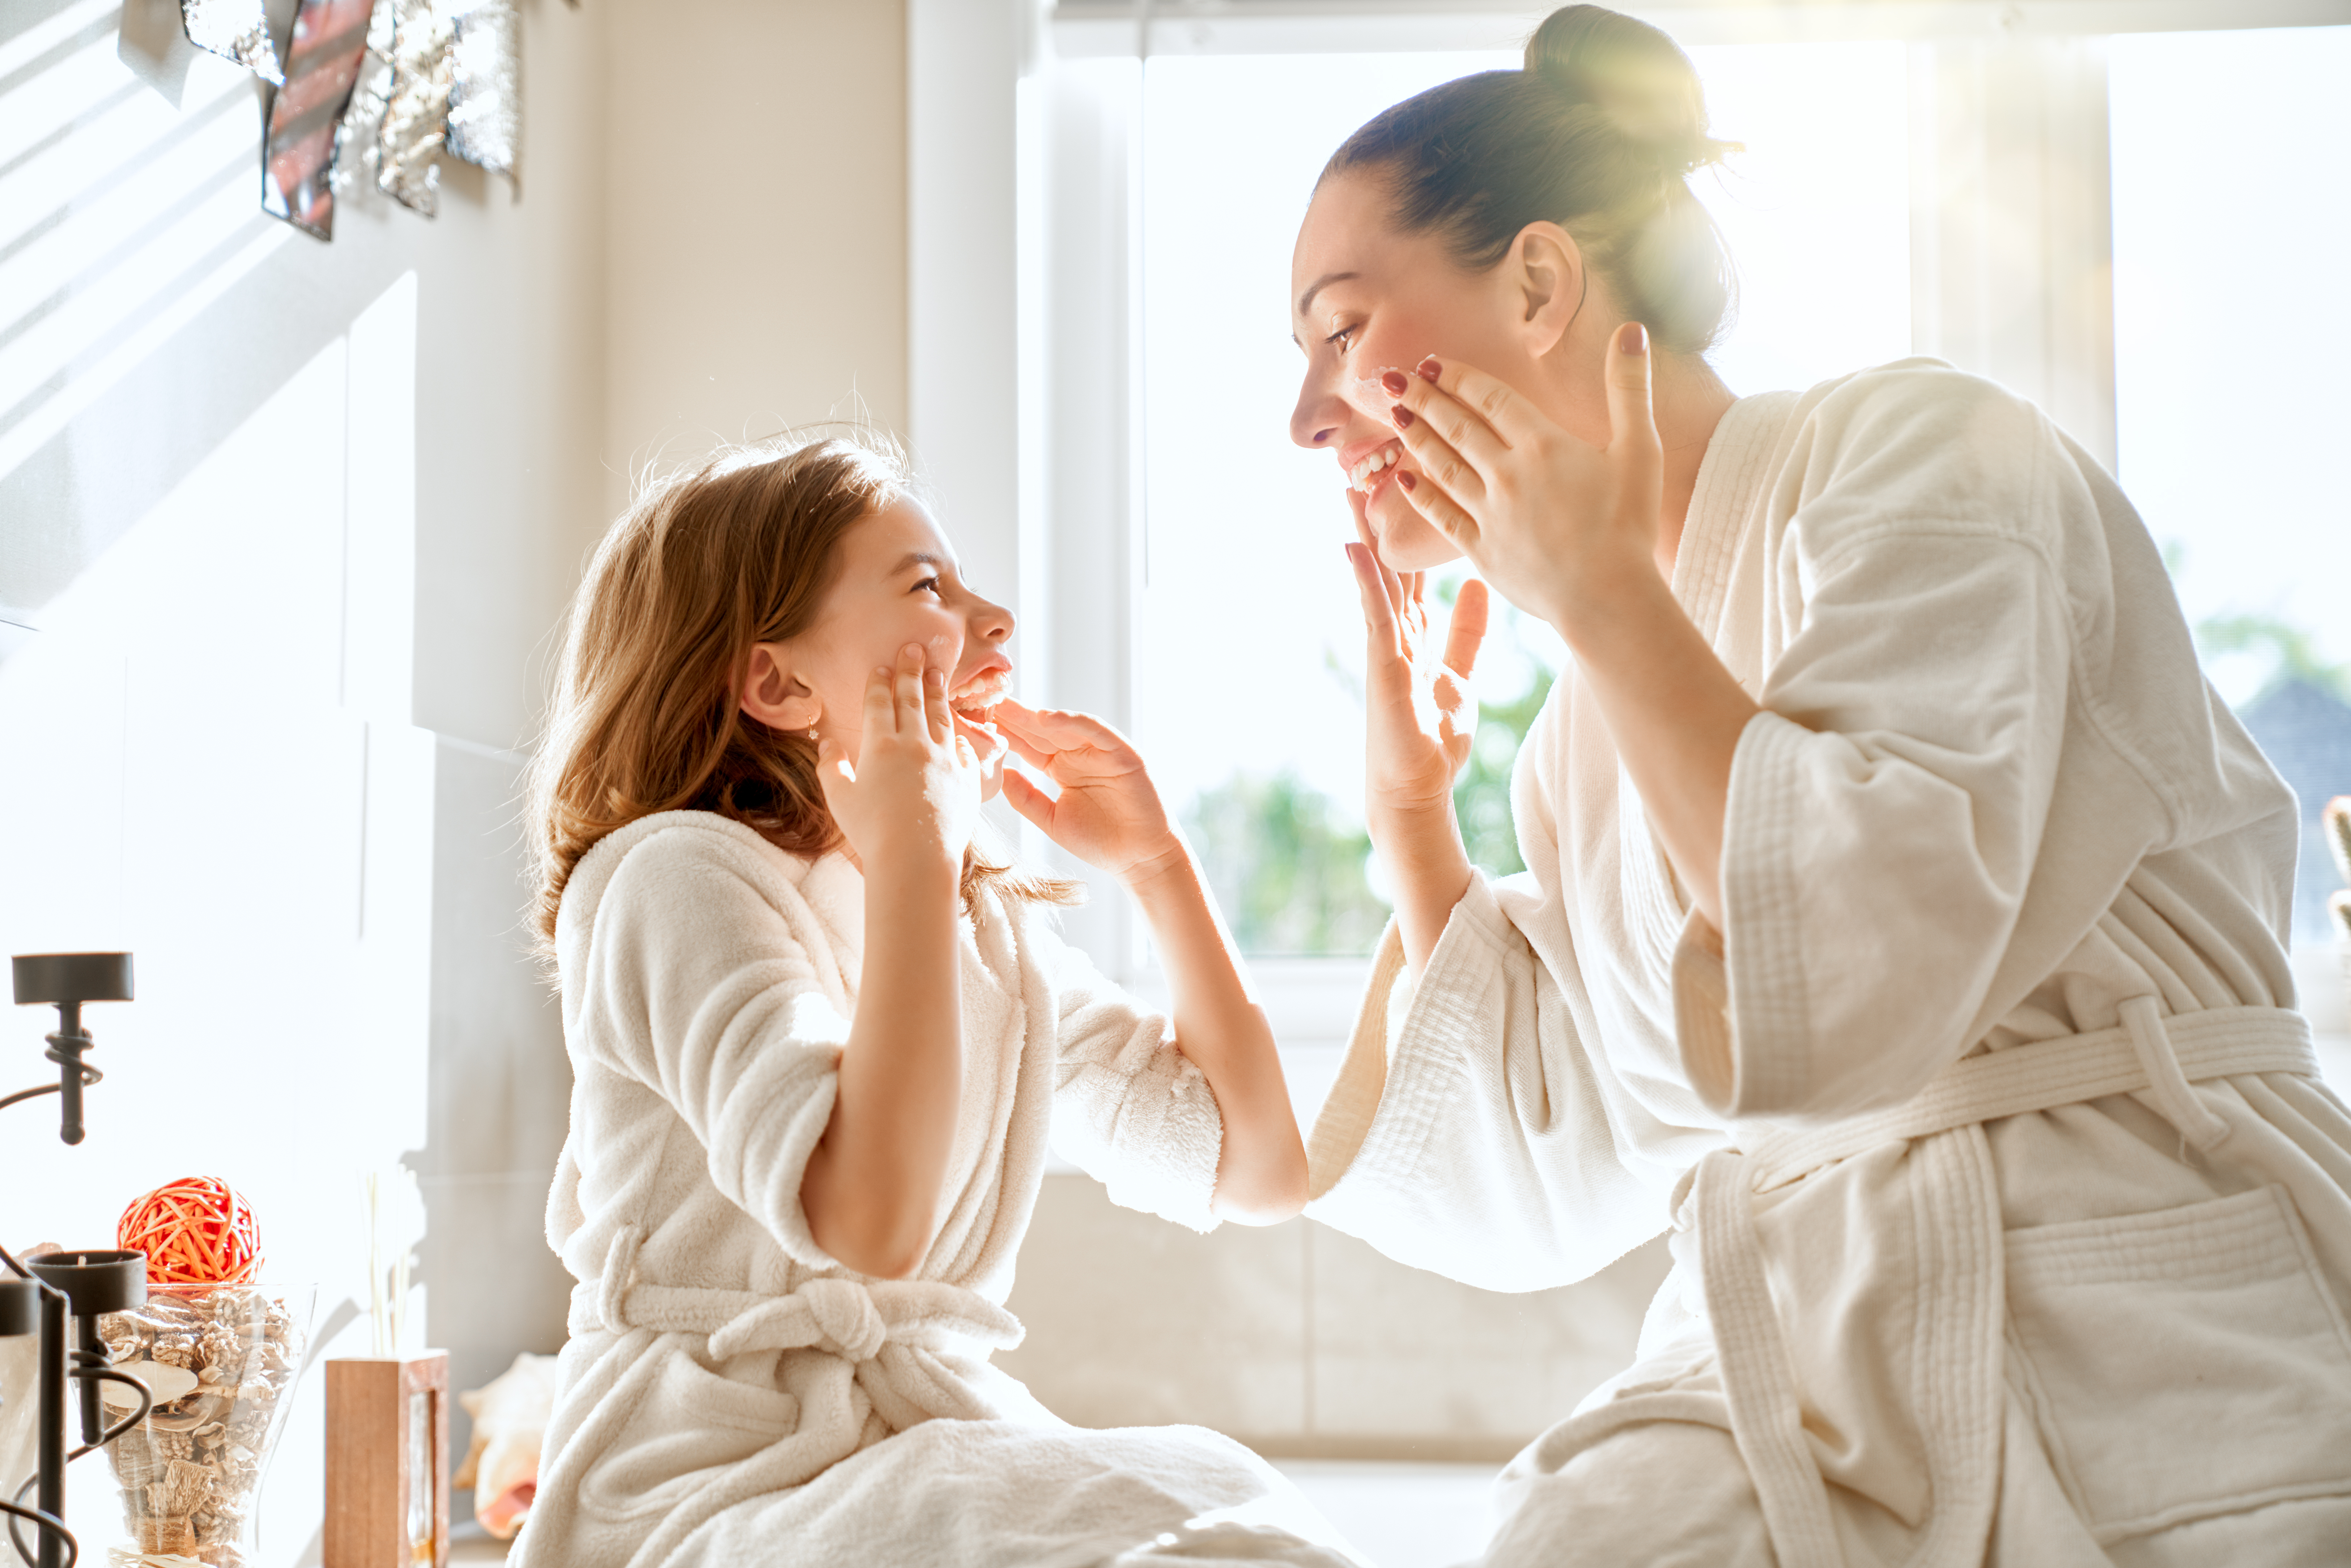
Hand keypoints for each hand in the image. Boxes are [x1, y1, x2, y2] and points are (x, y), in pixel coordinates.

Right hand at [817, 643, 983, 878]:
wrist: (916, 860)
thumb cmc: (872, 832)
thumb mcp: (839, 798)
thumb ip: (831, 765)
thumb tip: (824, 740)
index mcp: (881, 746)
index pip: (879, 703)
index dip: (879, 682)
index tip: (882, 664)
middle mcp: (915, 745)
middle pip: (912, 699)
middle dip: (911, 670)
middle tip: (915, 648)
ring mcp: (945, 759)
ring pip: (941, 717)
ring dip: (938, 692)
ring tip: (938, 673)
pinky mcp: (968, 778)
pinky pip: (967, 749)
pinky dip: (962, 736)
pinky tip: (960, 730)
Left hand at [992, 701, 1183, 883]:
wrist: (1139, 858)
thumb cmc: (1098, 841)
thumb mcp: (1051, 819)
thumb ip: (1026, 797)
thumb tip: (999, 775)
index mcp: (1058, 767)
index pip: (1026, 744)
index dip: (1002, 732)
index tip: (973, 722)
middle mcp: (1076, 754)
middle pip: (1039, 730)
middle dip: (1012, 716)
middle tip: (981, 700)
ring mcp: (1099, 751)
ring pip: (1063, 726)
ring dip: (1035, 715)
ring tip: (1006, 705)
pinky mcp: (1122, 753)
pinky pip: (1095, 732)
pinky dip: (1073, 723)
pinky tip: (1046, 718)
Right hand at [1345, 487, 1487, 822]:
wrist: (1416, 788)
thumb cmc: (1433, 738)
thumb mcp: (1460, 674)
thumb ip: (1467, 633)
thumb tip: (1479, 586)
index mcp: (1413, 631)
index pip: (1410, 567)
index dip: (1410, 527)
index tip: (1412, 482)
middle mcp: (1394, 630)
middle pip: (1386, 560)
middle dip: (1379, 516)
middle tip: (1372, 465)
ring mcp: (1384, 644)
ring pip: (1373, 576)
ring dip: (1363, 533)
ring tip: (1352, 486)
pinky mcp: (1381, 662)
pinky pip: (1373, 611)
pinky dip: (1365, 579)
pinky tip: (1355, 547)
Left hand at [1378, 325, 1662, 634]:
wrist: (1609, 598)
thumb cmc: (1630, 525)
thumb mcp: (1640, 450)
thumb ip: (1629, 389)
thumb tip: (1631, 331)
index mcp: (1543, 446)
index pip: (1490, 399)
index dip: (1457, 377)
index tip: (1431, 362)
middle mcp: (1508, 474)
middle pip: (1457, 427)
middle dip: (1424, 399)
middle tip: (1394, 379)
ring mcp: (1490, 513)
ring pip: (1443, 465)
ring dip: (1416, 437)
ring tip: (1394, 415)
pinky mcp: (1482, 549)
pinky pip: (1442, 515)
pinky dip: (1420, 494)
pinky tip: (1401, 476)